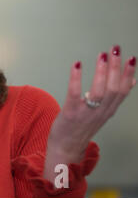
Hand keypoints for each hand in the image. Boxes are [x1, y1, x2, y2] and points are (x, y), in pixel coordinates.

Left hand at [48, 45, 135, 160]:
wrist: (66, 148)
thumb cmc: (82, 127)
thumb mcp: (103, 112)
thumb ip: (115, 98)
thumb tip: (132, 81)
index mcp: (109, 110)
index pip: (123, 90)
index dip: (129, 74)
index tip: (132, 58)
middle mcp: (101, 112)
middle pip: (114, 88)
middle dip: (116, 67)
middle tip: (115, 49)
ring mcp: (86, 113)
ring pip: (99, 91)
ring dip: (101, 72)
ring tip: (101, 55)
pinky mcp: (70, 113)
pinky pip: (75, 94)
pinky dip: (76, 78)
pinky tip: (77, 65)